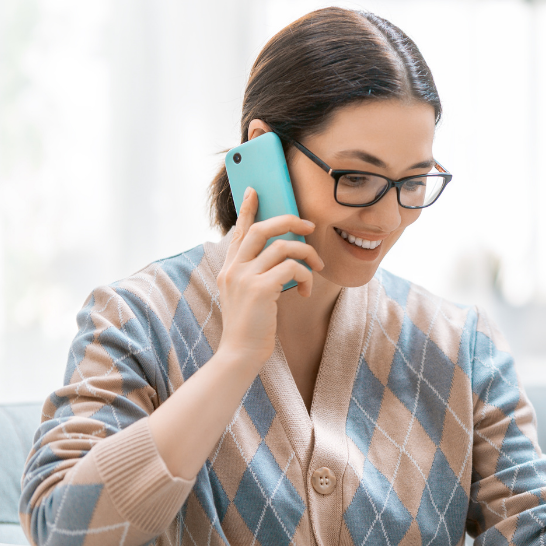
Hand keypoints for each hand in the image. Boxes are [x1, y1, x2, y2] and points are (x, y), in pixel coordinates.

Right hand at [215, 188, 323, 368]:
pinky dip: (306, 276)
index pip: (238, 232)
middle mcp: (233, 269)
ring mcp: (244, 278)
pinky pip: (291, 268)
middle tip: (309, 225)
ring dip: (307, 253)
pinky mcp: (259, 289)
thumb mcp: (247, 296)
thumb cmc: (250, 328)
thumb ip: (257, 275)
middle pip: (262, 229)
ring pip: (283, 247)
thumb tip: (284, 258)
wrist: (240, 354)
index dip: (248, 209)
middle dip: (289, 221)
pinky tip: (306, 291)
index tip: (255, 190)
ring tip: (316, 267)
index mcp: (229, 269)